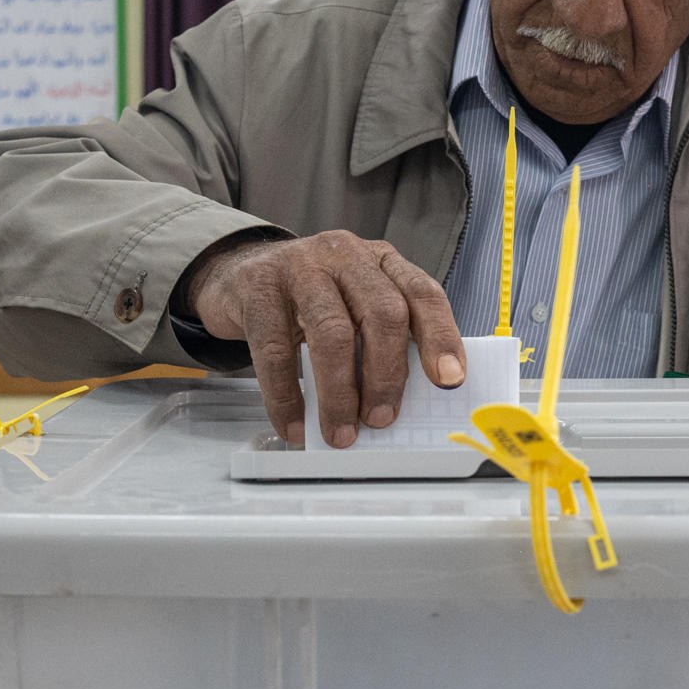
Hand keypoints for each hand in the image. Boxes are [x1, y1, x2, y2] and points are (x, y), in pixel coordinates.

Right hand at [181, 230, 466, 446]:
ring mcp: (299, 267)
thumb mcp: (353, 304)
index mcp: (381, 260)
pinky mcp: (258, 288)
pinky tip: (294, 425)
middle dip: (387, 374)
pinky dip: (286, 397)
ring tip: (341, 433)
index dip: (440, 337)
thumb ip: (380, 337)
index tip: (450, 380)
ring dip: (339, 393)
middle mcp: (345, 255)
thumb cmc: (310, 301)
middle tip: (381, 419)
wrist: (237, 273)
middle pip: (382, 312)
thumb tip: (405, 403)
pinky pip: (276, 351)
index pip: (423, 293)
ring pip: (331, 333)